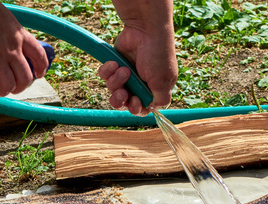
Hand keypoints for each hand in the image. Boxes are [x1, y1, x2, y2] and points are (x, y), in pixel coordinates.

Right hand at [0, 0, 48, 96]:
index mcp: (20, 36)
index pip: (40, 56)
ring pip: (7, 86)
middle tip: (9, 87)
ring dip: (1, 91)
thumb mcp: (4, 19)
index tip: (37, 74)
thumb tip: (0, 41)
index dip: (41, 69)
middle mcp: (13, 50)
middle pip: (25, 79)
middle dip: (19, 87)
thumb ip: (7, 33)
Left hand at [98, 0, 176, 115]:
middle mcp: (140, 84)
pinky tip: (114, 63)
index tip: (134, 102)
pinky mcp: (115, 65)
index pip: (142, 109)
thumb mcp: (163, 81)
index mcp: (154, 89)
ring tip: (123, 69)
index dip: (136, 108)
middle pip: (124, 103)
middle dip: (121, 99)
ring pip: (113, 90)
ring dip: (116, 82)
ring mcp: (126, 75)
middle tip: (123, 92)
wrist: (145, 30)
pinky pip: (105, 76)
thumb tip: (153, 110)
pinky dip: (107, 71)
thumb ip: (160, 100)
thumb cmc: (158, 55)